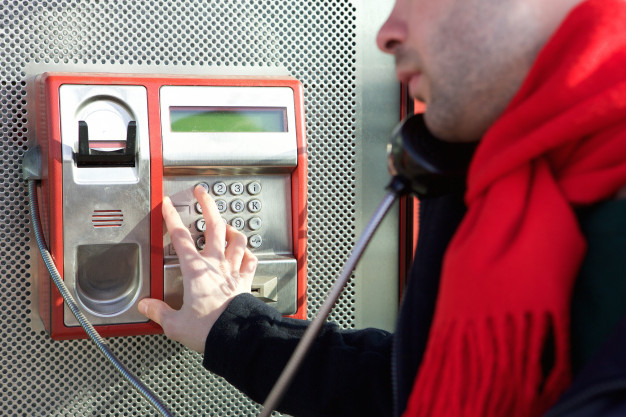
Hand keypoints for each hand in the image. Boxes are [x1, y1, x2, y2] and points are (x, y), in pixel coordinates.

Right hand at [138, 185, 257, 352]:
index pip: (180, 237)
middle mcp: (216, 264)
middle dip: (207, 205)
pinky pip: (251, 261)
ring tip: (227, 223)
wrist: (235, 336)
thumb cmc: (207, 329)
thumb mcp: (175, 323)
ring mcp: (233, 270)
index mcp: (195, 270)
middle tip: (202, 193)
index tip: (167, 204)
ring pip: (237, 239)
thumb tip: (146, 306)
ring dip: (232, 229)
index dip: (172, 217)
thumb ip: (159, 312)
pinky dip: (249, 254)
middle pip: (214, 226)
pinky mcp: (246, 280)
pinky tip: (246, 253)